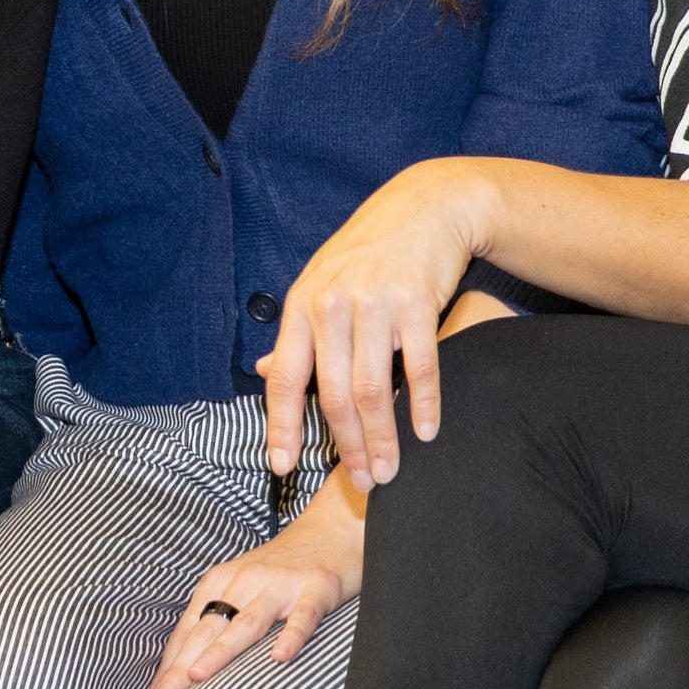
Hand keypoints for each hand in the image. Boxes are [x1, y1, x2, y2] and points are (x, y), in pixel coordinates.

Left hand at [149, 467, 366, 688]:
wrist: (333, 527)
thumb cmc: (282, 567)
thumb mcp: (243, 586)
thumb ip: (220, 620)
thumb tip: (190, 669)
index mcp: (221, 582)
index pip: (189, 629)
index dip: (170, 664)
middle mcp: (245, 580)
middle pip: (208, 629)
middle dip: (181, 667)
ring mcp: (281, 583)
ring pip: (247, 622)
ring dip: (220, 650)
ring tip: (198, 676)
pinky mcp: (317, 586)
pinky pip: (303, 615)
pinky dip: (292, 636)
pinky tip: (280, 657)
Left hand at [266, 158, 498, 484]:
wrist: (425, 207)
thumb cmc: (367, 253)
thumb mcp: (319, 284)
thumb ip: (296, 334)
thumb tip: (262, 371)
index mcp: (301, 305)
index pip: (283, 377)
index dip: (280, 426)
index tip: (281, 465)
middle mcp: (332, 305)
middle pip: (332, 394)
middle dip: (345, 446)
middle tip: (360, 481)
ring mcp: (375, 303)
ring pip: (373, 389)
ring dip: (382, 438)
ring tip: (388, 470)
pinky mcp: (417, 302)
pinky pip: (422, 366)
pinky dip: (424, 405)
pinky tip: (427, 432)